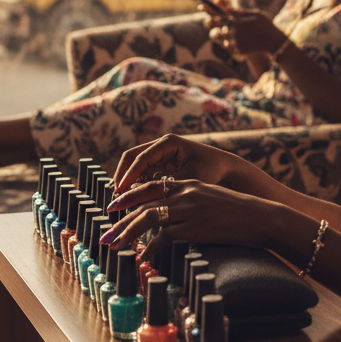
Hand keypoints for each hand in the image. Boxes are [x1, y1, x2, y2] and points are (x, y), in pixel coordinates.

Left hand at [102, 178, 274, 258]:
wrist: (259, 217)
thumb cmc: (237, 212)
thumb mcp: (211, 199)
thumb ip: (190, 203)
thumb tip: (170, 218)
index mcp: (189, 184)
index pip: (151, 186)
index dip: (129, 196)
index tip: (113, 206)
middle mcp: (186, 193)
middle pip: (144, 203)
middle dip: (121, 219)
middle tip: (106, 234)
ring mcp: (189, 209)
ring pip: (148, 218)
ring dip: (127, 233)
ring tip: (114, 245)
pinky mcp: (194, 227)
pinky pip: (164, 236)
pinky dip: (150, 247)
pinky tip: (143, 257)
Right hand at [112, 133, 232, 194]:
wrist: (224, 169)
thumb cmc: (210, 171)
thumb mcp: (188, 179)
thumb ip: (165, 187)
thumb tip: (140, 197)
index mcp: (168, 143)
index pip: (141, 158)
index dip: (128, 175)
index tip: (120, 191)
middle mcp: (161, 145)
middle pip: (132, 157)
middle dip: (122, 175)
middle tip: (115, 195)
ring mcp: (160, 153)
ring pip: (135, 165)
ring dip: (127, 180)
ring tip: (121, 198)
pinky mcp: (161, 163)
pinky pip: (143, 172)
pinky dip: (136, 183)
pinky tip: (133, 197)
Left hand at [208, 7, 284, 57]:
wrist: (273, 41)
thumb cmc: (266, 25)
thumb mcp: (256, 14)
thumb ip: (243, 12)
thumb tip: (231, 9)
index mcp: (237, 21)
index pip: (219, 18)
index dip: (211, 16)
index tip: (205, 13)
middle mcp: (234, 32)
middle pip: (219, 29)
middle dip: (216, 27)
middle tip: (215, 25)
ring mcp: (236, 42)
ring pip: (224, 39)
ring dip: (224, 36)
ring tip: (230, 35)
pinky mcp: (238, 50)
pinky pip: (231, 47)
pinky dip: (232, 44)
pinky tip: (240, 43)